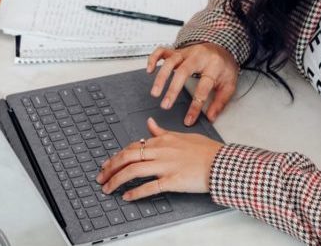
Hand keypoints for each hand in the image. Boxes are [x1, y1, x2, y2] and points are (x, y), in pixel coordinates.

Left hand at [96, 117, 223, 199]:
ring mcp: (165, 166)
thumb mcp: (181, 135)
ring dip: (116, 180)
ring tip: (107, 188)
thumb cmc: (204, 150)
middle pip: (127, 156)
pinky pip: (149, 186)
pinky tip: (127, 196)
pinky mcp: (172, 180)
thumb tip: (150, 123)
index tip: (108, 164)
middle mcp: (160, 151)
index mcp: (162, 140)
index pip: (133, 146)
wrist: (220, 162)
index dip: (117, 156)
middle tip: (101, 176)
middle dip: (110, 167)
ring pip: (133, 170)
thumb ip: (162, 132)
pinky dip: (135, 192)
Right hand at [147, 42, 239, 124]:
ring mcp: (186, 52)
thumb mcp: (229, 85)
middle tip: (165, 105)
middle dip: (172, 89)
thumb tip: (210, 117)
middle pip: (183, 71)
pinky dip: (154, 59)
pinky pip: (163, 51)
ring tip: (155, 92)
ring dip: (161, 77)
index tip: (188, 119)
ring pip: (170, 61)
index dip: (195, 106)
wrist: (223, 48)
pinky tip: (149, 70)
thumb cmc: (224, 67)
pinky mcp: (178, 51)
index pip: (203, 88)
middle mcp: (198, 57)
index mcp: (213, 66)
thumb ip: (220, 102)